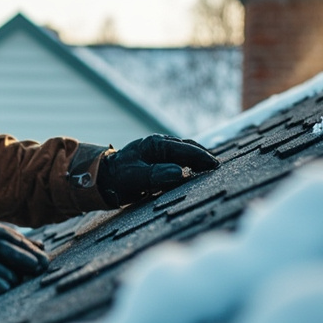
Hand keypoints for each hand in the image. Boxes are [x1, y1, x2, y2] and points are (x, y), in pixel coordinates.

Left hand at [97, 134, 219, 206]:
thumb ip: (156, 175)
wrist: (103, 178)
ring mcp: (159, 150)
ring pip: (185, 151)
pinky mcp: (159, 158)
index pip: (186, 149)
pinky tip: (196, 170)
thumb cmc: (117, 178)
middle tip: (218, 168)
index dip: (202, 158)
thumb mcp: (135, 178)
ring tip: (211, 169)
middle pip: (189, 148)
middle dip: (204, 156)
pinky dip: (190, 162)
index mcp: (156, 144)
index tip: (215, 166)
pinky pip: (179, 157)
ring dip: (198, 158)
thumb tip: (179, 172)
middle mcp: (160, 144)